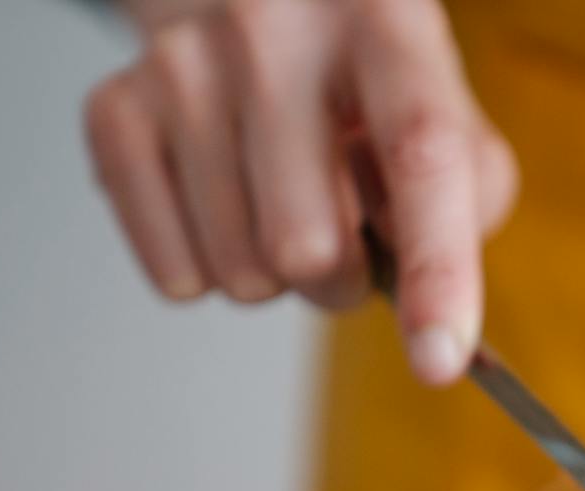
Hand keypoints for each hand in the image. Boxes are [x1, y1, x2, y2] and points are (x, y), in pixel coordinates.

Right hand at [83, 0, 516, 383]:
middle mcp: (274, 27)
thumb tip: (426, 299)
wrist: (255, 11)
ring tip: (281, 205)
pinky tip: (225, 206)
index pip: (420, 154)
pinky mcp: (115, 109)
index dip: (437, 269)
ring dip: (277, 277)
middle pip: (308, 247)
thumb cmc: (366, 90)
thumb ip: (469, 202)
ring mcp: (182, 63)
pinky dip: (213, 272)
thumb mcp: (450, 118)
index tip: (439, 361)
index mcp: (385, 21)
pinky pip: (177, 277)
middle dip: (339, 280)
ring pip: (241, 274)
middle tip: (344, 235)